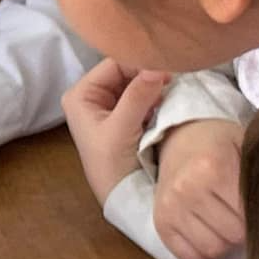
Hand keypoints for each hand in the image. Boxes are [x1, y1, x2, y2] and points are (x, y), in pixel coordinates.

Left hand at [61, 59, 170, 203]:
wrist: (120, 196)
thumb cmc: (111, 164)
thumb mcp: (121, 128)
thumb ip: (137, 96)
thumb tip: (157, 66)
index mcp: (81, 94)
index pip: (114, 64)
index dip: (140, 62)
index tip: (170, 67)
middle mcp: (92, 96)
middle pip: (126, 73)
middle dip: (149, 74)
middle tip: (177, 77)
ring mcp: (109, 107)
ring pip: (136, 85)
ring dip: (155, 87)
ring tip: (175, 89)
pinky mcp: (125, 118)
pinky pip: (143, 99)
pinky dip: (156, 99)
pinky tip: (169, 101)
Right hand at [154, 119, 246, 258]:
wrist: (180, 139)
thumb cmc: (221, 146)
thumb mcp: (247, 149)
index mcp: (213, 167)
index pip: (249, 217)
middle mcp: (186, 188)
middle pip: (232, 236)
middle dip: (243, 231)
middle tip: (241, 215)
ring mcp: (170, 208)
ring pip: (212, 250)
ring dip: (224, 242)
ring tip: (225, 223)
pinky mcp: (160, 223)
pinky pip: (190, 258)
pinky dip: (204, 252)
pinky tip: (208, 233)